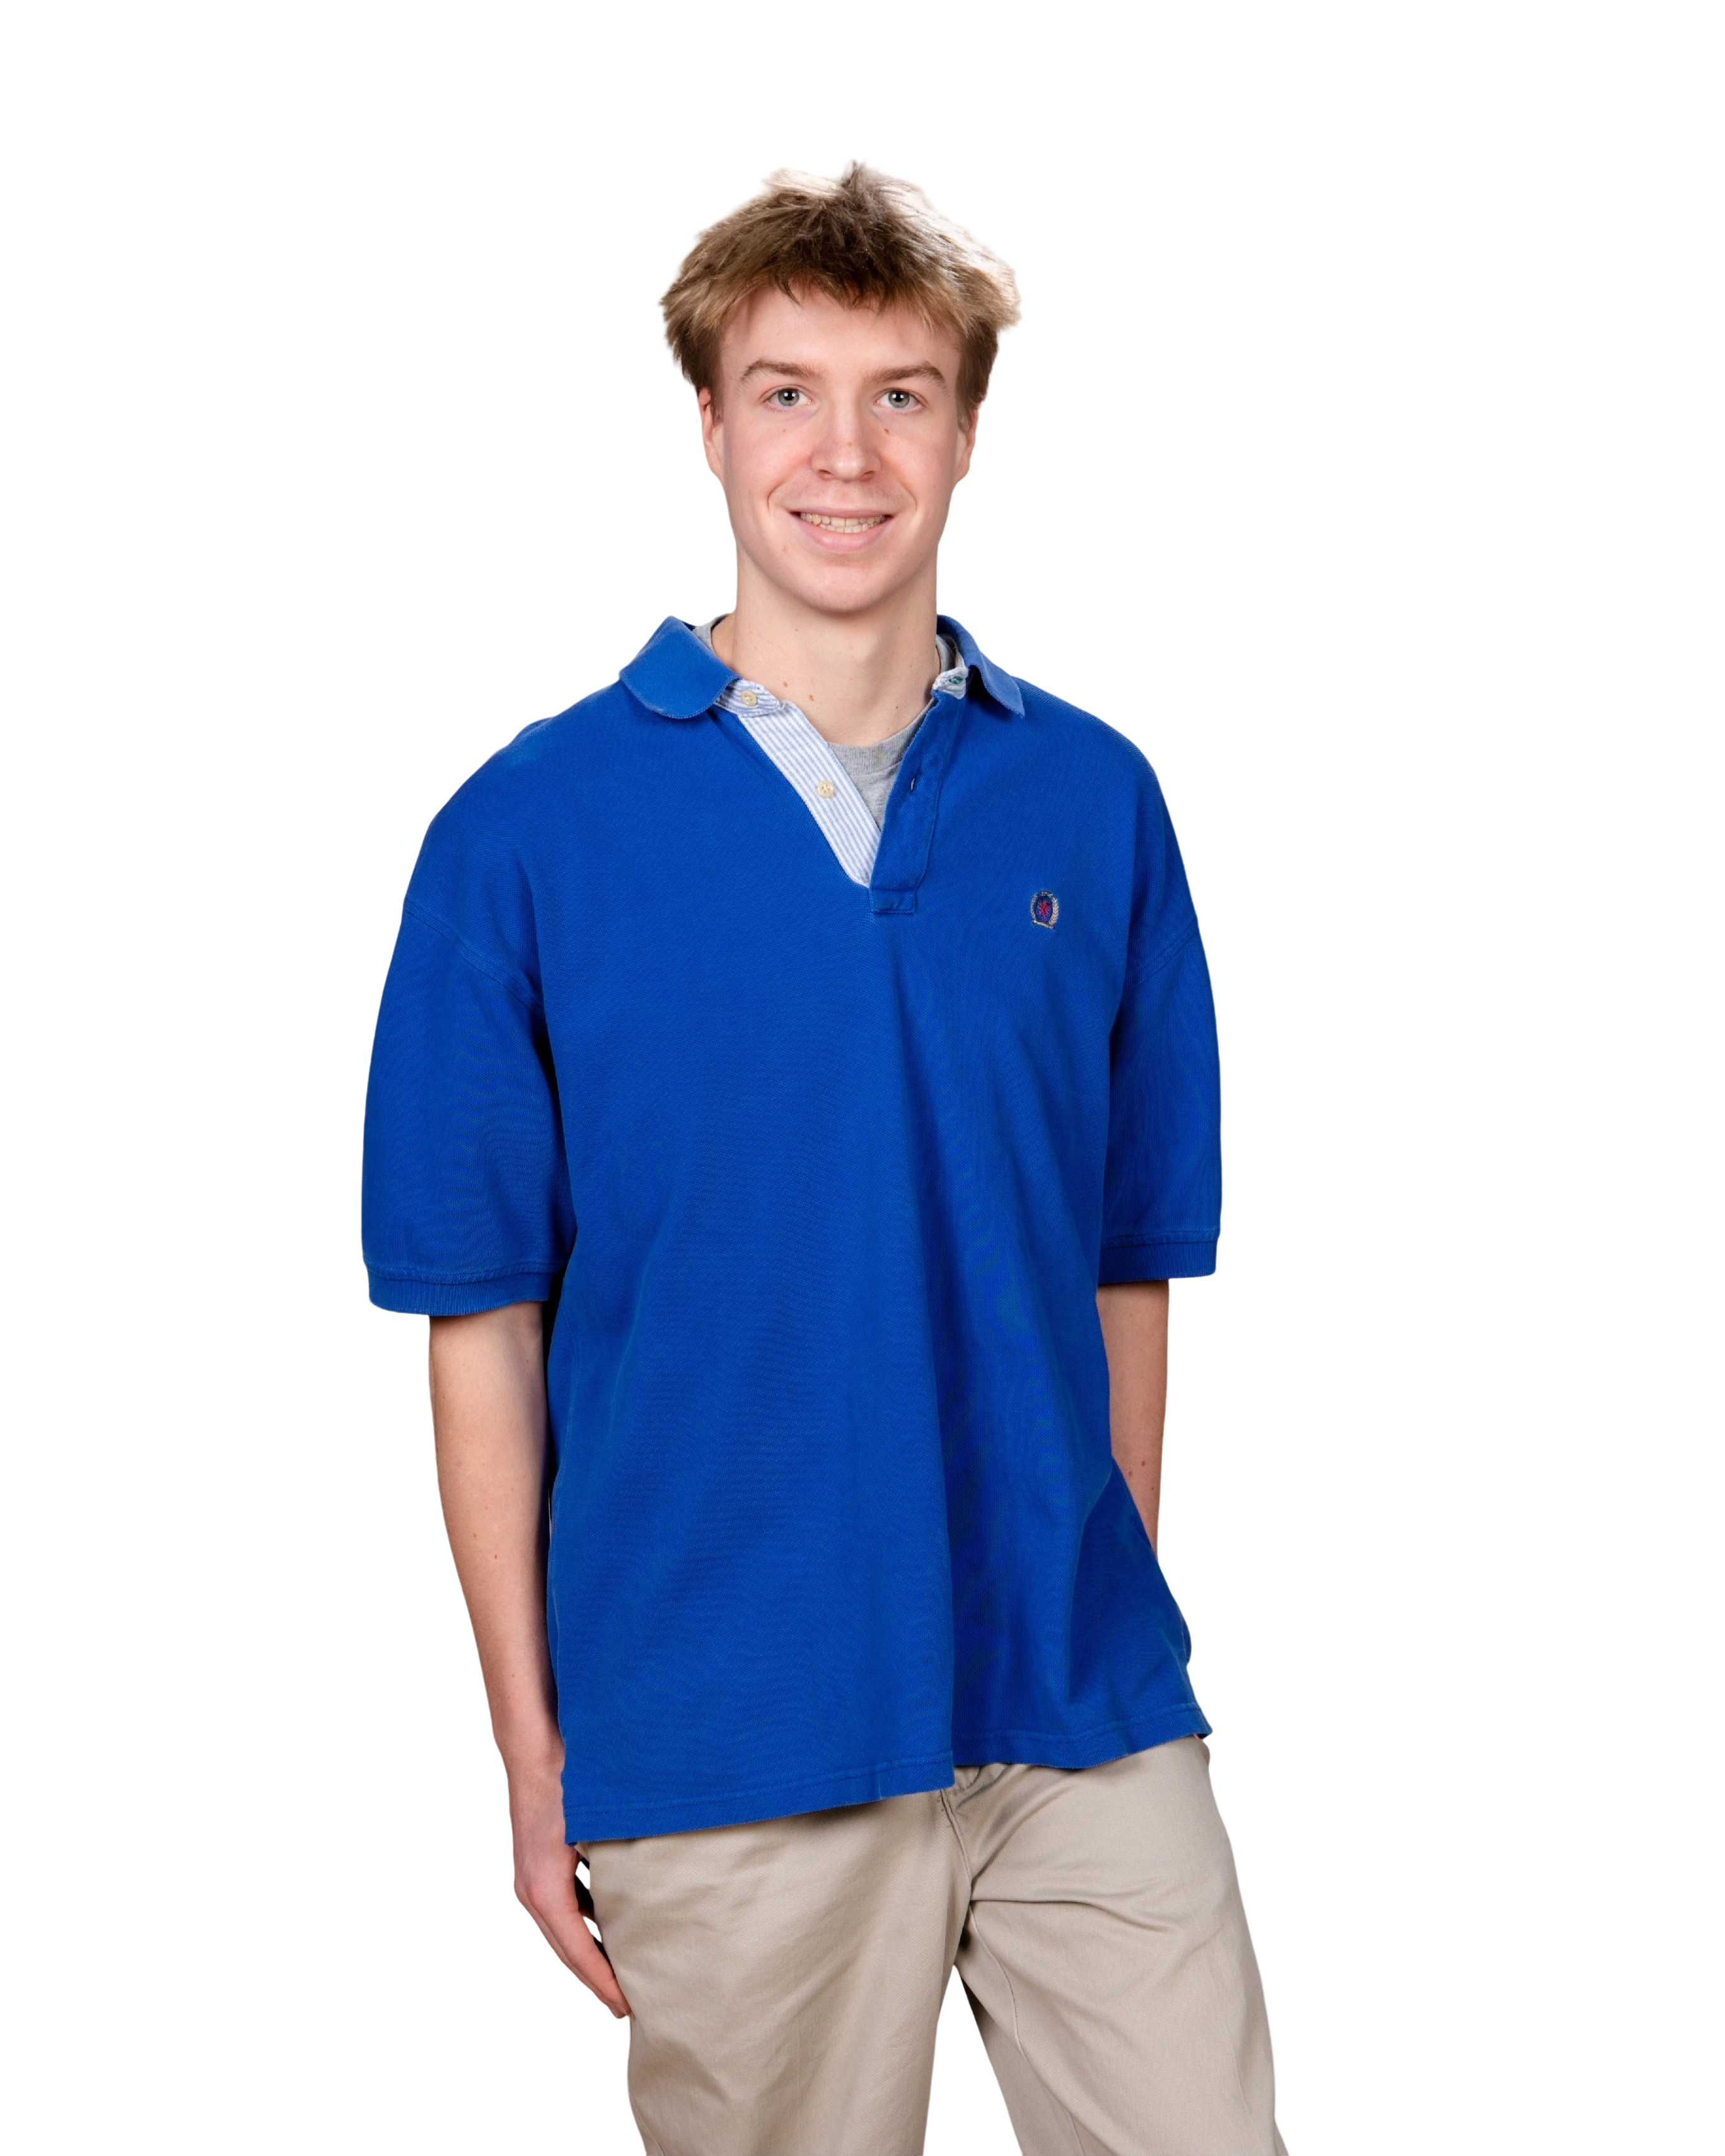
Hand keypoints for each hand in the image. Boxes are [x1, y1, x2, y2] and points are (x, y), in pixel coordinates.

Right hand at [506, 1758, 632, 2020]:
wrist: (535, 1750)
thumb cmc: (567, 1783)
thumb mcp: (594, 1825)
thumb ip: (619, 1860)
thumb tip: (660, 1884)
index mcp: (545, 1890)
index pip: (577, 1952)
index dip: (603, 1982)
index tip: (627, 2006)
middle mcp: (532, 1893)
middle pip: (566, 1953)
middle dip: (596, 1983)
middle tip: (628, 2009)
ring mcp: (531, 1882)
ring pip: (561, 1937)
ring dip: (588, 1962)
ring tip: (618, 1985)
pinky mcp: (538, 1871)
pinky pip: (560, 1916)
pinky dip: (580, 1936)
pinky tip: (603, 1940)